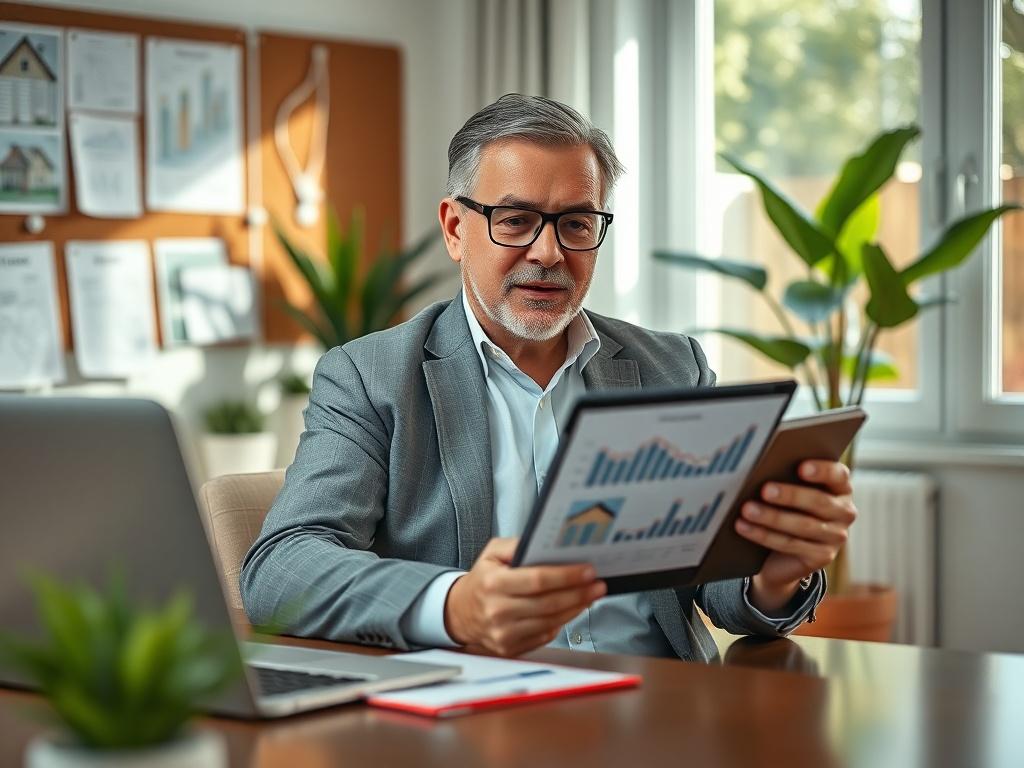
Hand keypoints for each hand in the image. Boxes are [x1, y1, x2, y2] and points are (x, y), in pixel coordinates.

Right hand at [443, 537, 605, 656]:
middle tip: (597, 584)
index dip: (566, 576)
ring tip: (590, 595)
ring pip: (551, 622)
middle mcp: (498, 611)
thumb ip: (516, 545)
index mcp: (493, 584)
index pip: (537, 580)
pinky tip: (571, 609)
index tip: (587, 570)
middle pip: (549, 603)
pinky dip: (562, 622)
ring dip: (576, 608)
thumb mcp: (492, 554)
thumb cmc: (482, 580)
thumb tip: (544, 545)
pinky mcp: (511, 648)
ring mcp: (504, 633)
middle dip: (579, 593)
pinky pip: (545, 636)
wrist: (459, 613)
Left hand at [735, 460, 855, 613]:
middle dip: (790, 495)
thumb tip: (759, 469)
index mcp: (839, 488)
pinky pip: (791, 544)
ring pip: (803, 525)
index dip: (822, 470)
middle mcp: (844, 512)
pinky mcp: (822, 557)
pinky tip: (744, 527)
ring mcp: (836, 536)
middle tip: (765, 490)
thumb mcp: (789, 492)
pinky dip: (764, 535)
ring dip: (772, 517)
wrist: (782, 554)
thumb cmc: (785, 508)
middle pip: (819, 501)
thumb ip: (785, 478)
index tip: (801, 467)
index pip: (838, 475)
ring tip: (747, 509)